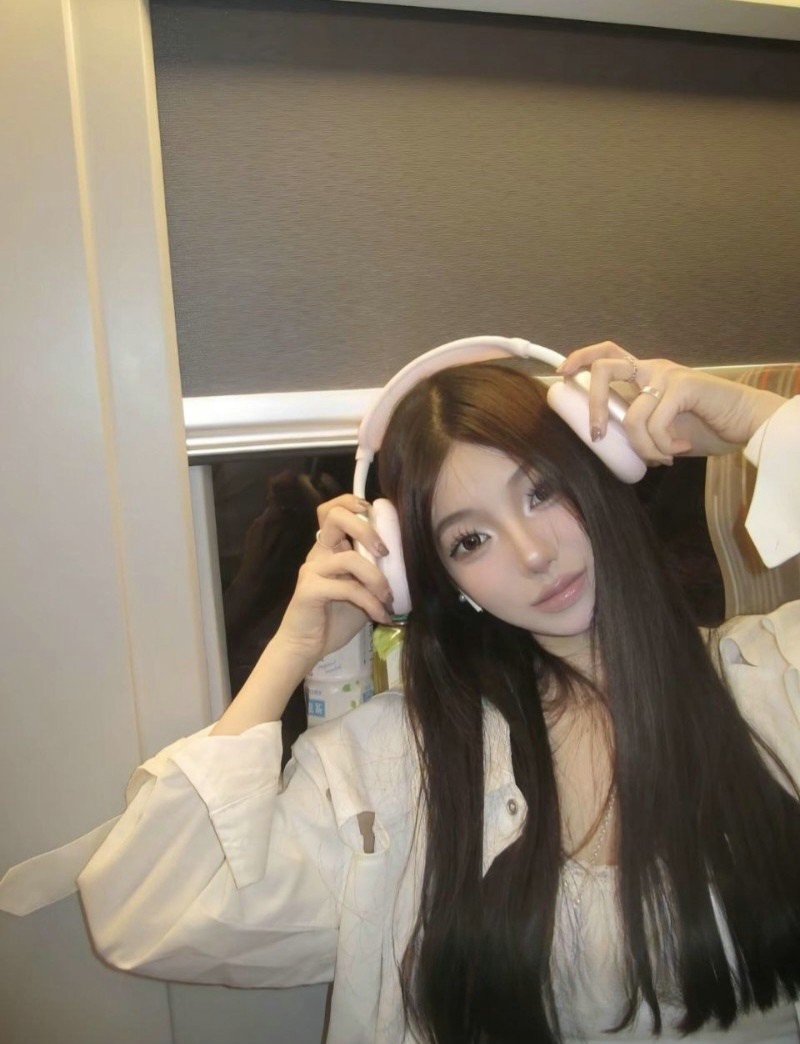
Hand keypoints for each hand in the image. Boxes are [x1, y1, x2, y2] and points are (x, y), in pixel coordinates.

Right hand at [273, 494, 393, 671]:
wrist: (307, 648)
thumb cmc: (334, 620)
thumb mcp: (363, 592)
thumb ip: (375, 574)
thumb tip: (409, 564)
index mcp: (330, 549)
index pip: (333, 510)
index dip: (352, 502)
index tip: (376, 514)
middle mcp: (319, 553)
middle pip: (334, 516)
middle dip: (365, 528)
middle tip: (385, 553)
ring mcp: (312, 569)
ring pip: (349, 557)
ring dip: (377, 578)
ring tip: (389, 598)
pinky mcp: (309, 589)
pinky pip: (348, 588)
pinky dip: (371, 602)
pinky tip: (381, 617)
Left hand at [558, 341, 785, 464]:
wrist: (745, 423)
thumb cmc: (705, 425)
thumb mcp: (660, 428)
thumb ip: (638, 427)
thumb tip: (611, 443)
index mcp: (643, 375)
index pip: (606, 352)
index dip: (581, 358)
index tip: (561, 373)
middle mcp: (651, 369)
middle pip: (604, 368)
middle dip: (592, 404)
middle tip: (598, 435)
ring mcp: (667, 375)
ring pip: (631, 414)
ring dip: (643, 447)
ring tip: (664, 456)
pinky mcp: (683, 386)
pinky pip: (654, 423)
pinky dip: (662, 445)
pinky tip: (680, 449)